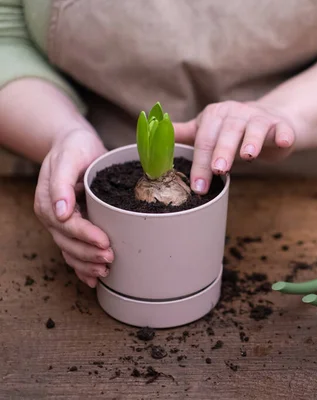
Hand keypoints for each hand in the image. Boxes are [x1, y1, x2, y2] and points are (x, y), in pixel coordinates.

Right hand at [33, 129, 113, 287]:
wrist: (73, 144)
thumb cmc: (73, 147)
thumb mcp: (70, 156)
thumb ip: (62, 182)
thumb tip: (61, 213)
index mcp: (48, 201)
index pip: (68, 225)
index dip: (86, 236)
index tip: (105, 242)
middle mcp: (52, 215)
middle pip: (68, 243)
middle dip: (89, 255)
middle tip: (110, 259)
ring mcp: (61, 223)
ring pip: (69, 251)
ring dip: (86, 265)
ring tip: (105, 271)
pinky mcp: (72, 226)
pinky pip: (73, 250)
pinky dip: (82, 266)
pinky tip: (93, 278)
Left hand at [173, 101, 296, 193]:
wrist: (270, 122)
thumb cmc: (235, 132)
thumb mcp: (209, 131)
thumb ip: (186, 135)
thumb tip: (152, 134)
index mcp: (216, 115)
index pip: (204, 139)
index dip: (200, 163)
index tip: (198, 186)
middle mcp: (237, 113)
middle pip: (227, 132)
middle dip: (222, 151)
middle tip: (218, 170)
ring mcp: (261, 118)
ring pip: (255, 127)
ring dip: (251, 140)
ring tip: (248, 156)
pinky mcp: (281, 126)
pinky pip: (283, 129)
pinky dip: (284, 135)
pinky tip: (284, 142)